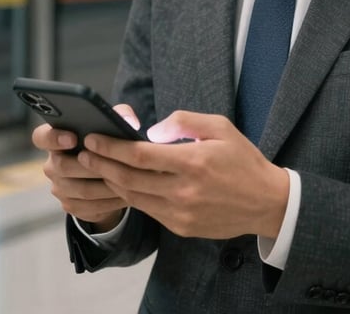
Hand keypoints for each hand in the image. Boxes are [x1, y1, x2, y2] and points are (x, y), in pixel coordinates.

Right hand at [31, 104, 140, 229]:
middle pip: (62, 166)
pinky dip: (108, 201)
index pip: (41, 137)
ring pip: (79, 189)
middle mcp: (52, 164)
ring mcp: (59, 187)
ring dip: (104, 185)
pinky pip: (87, 206)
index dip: (53, 138)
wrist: (109, 174)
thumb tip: (130, 123)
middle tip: (113, 162)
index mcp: (56, 139)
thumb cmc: (109, 141)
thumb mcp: (115, 123)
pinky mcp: (70, 206)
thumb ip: (121, 115)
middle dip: (90, 164)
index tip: (72, 138)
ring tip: (127, 179)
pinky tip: (125, 195)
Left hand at [78, 111, 289, 239]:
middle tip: (83, 152)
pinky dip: (131, 196)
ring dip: (112, 181)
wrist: (266, 202)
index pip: (140, 155)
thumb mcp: (220, 128)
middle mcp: (184, 190)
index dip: (112, 147)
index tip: (93, 138)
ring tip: (96, 166)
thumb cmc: (242, 160)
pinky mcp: (182, 227)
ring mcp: (181, 213)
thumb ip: (185, 122)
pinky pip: (148, 210)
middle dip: (102, 164)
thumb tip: (153, 130)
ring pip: (134, 197)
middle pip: (129, 178)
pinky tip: (123, 183)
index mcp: (193, 162)